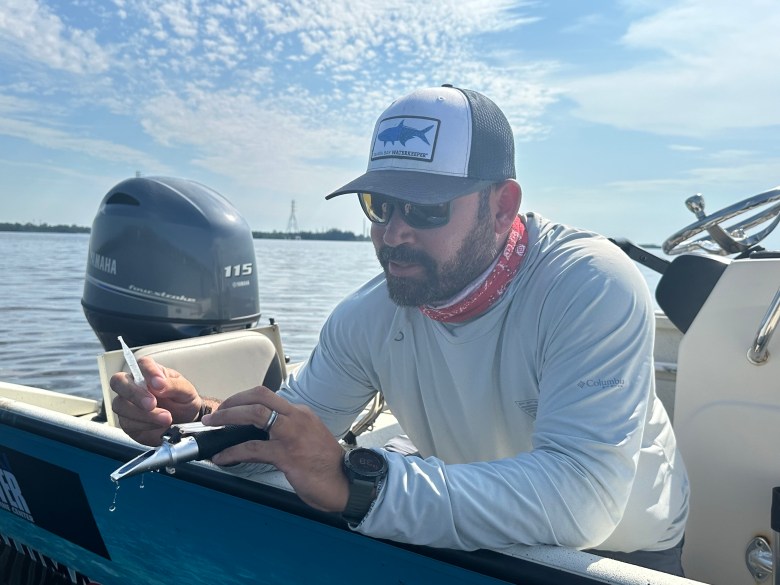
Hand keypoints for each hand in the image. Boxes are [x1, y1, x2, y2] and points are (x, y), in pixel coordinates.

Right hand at [110, 357, 201, 445]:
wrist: (185, 423)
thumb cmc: (183, 402)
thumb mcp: (186, 391)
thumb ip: (173, 385)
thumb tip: (159, 384)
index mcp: (151, 373)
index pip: (142, 364)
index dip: (148, 371)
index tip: (158, 383)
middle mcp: (135, 385)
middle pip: (118, 381)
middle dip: (134, 393)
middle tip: (152, 403)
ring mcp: (128, 404)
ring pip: (120, 405)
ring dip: (143, 413)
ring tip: (165, 418)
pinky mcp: (127, 422)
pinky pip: (127, 423)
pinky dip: (144, 425)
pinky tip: (158, 425)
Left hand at [202, 386, 348, 513]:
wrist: (345, 482)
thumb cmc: (326, 465)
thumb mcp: (309, 437)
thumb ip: (289, 430)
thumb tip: (261, 433)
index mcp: (301, 413)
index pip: (268, 396)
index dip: (244, 399)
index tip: (230, 407)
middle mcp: (296, 418)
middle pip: (260, 396)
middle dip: (233, 401)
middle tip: (217, 413)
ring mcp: (291, 435)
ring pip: (254, 414)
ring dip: (228, 418)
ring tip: (212, 426)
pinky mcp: (286, 455)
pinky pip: (251, 449)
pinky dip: (231, 452)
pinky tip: (222, 458)